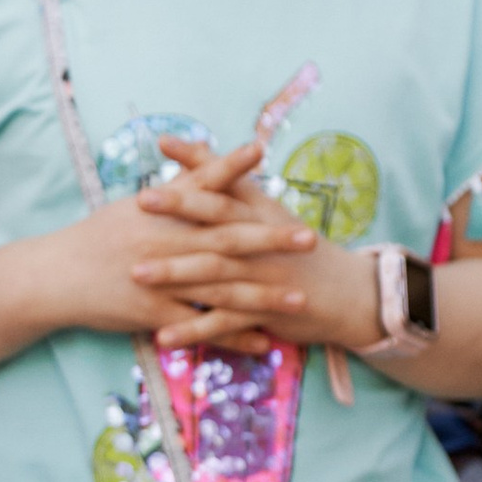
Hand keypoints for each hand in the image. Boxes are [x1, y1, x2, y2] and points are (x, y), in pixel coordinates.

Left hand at [132, 138, 379, 353]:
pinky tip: (162, 336)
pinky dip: (194, 330)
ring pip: (217, 274)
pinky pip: (225, 324)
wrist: (345, 293)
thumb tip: (180, 144)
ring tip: (136, 274)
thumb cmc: (295, 244)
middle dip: (179, 213)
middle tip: (138, 204)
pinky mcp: (265, 313)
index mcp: (259, 214)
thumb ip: (223, 177)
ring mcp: (264, 277)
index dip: (195, 167)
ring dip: (176, 275)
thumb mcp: (264, 208)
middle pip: (218, 222)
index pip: (225, 187)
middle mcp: (262, 242)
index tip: (161, 145)